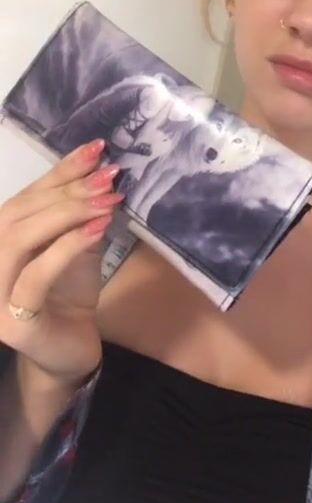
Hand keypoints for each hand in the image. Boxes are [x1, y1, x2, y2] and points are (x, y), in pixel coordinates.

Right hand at [0, 140, 122, 387]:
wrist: (70, 352)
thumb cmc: (69, 296)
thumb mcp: (76, 246)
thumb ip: (79, 214)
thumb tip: (101, 169)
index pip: (24, 198)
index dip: (58, 172)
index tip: (95, 149)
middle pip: (17, 215)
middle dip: (66, 191)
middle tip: (108, 176)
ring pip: (19, 240)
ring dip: (67, 214)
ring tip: (107, 199)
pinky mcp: (12, 323)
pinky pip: (35, 277)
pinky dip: (67, 247)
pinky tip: (100, 228)